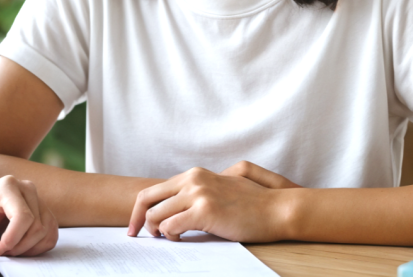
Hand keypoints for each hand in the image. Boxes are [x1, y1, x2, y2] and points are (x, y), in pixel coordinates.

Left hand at [0, 175, 57, 256]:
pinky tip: (19, 248)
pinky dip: (37, 247)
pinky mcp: (42, 213)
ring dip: (28, 248)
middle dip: (18, 246)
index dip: (12, 239)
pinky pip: (50, 235)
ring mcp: (37, 200)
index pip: (23, 216)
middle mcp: (26, 189)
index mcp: (6, 186)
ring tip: (7, 249)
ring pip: (46, 232)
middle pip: (36, 226)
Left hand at [127, 163, 298, 242]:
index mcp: (194, 174)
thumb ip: (199, 192)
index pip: (154, 189)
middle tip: (135, 235)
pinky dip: (170, 236)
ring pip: (157, 215)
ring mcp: (197, 194)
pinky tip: (180, 238)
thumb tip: (176, 206)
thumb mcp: (221, 188)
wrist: (277, 210)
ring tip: (167, 238)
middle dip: (136, 219)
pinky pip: (171, 226)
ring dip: (157, 231)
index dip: (139, 209)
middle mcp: (192, 179)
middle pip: (147, 199)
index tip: (135, 225)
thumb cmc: (253, 205)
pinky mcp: (204, 211)